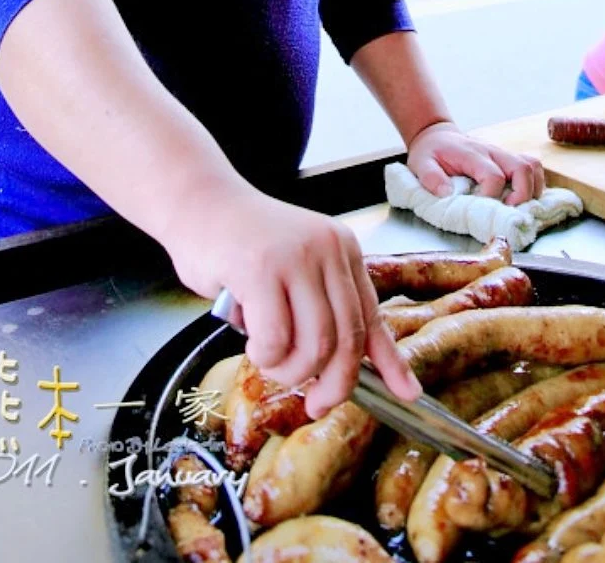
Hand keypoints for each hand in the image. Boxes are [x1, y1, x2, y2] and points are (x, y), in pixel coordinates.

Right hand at [162, 190, 421, 419]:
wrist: (197, 201)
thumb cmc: (239, 244)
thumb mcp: (295, 271)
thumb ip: (318, 308)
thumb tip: (338, 368)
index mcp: (343, 249)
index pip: (373, 315)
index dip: (390, 361)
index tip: (406, 393)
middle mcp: (328, 249)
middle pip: (348, 339)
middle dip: (334, 384)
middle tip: (315, 403)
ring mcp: (296, 257)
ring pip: (314, 345)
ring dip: (289, 370)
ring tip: (267, 358)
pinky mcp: (261, 269)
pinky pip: (275, 339)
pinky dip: (264, 355)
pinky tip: (251, 341)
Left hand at [407, 121, 544, 204]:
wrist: (436, 136)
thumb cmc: (430, 152)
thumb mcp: (421, 164)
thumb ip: (431, 179)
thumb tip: (448, 194)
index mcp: (471, 154)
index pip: (493, 175)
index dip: (492, 196)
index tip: (482, 209)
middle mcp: (492, 152)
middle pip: (522, 167)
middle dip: (522, 194)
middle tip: (510, 212)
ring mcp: (502, 154)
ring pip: (532, 165)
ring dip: (533, 188)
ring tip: (521, 206)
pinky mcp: (507, 159)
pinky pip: (531, 166)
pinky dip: (535, 183)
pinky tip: (525, 198)